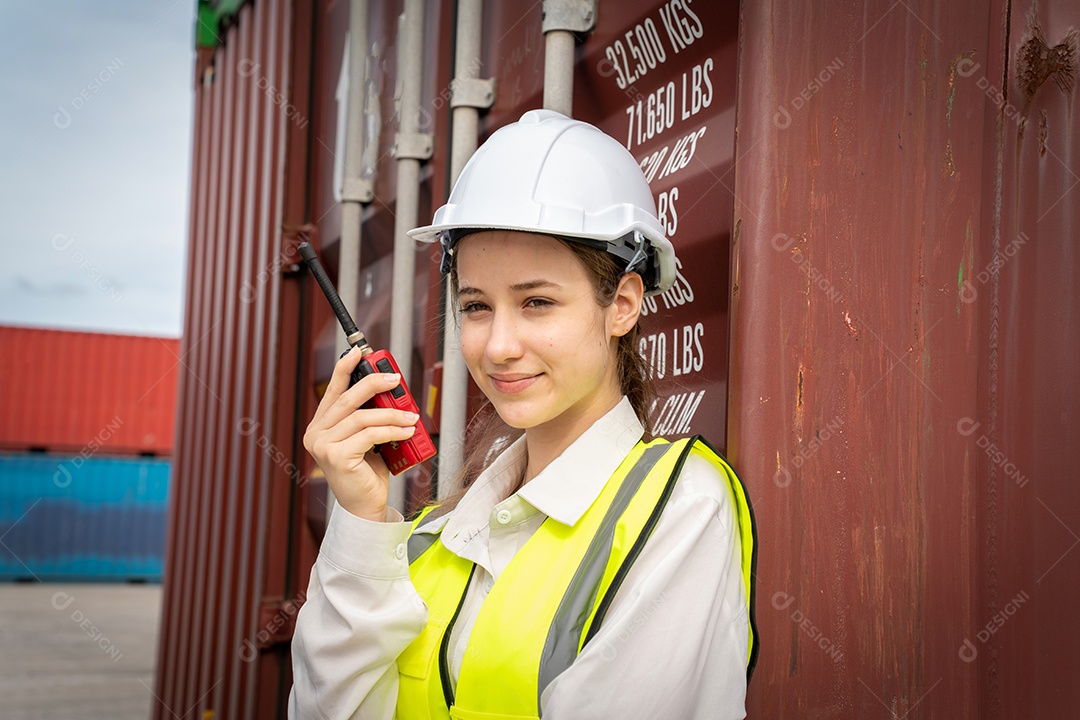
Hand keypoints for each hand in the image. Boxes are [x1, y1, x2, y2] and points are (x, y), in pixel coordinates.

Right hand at [302, 347, 419, 520]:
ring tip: (411, 417)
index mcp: (320, 426)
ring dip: (391, 414)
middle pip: (348, 399)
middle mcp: (316, 434)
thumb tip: (391, 392)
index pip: (332, 391)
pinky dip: (392, 430)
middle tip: (395, 379)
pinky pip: (370, 434)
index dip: (344, 368)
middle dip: (374, 383)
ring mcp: (323, 446)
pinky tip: (406, 431)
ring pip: (362, 417)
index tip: (358, 352)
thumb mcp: (367, 439)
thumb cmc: (367, 473)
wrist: (365, 507)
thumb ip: (370, 417)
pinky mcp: (337, 457)